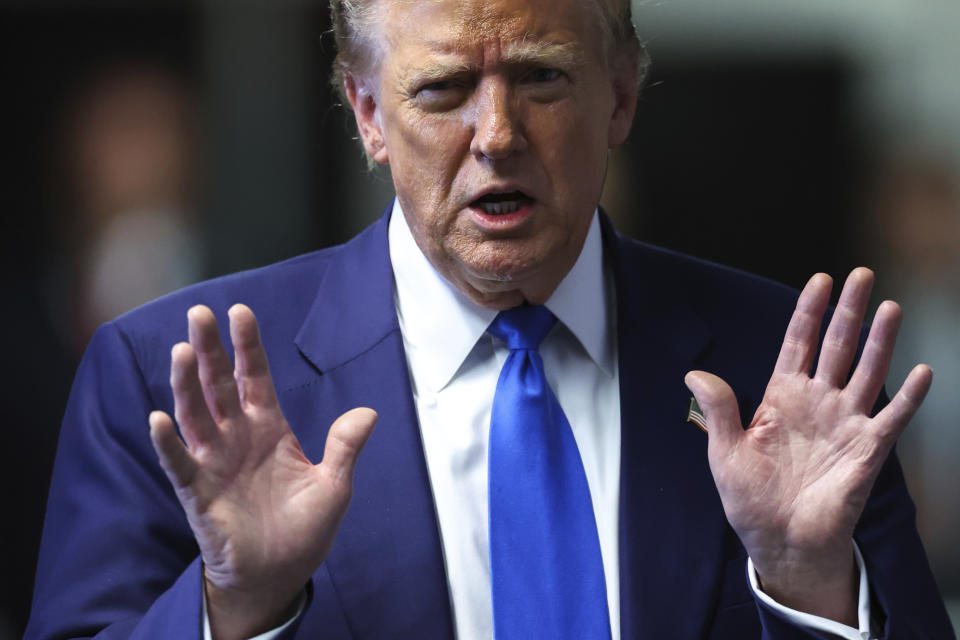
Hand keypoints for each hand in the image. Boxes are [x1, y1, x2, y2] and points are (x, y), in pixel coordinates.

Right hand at [148, 304, 376, 639]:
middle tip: (199, 313)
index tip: (240, 312)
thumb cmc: (303, 530)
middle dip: (209, 350)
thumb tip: (369, 412)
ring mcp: (214, 462)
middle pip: (219, 385)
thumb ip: (345, 448)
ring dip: (186, 384)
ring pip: (195, 414)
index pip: (255, 378)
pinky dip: (168, 442)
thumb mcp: (333, 487)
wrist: (277, 575)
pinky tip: (159, 418)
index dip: (248, 346)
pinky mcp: (197, 492)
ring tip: (181, 350)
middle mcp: (237, 437)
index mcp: (269, 428)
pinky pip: (179, 462)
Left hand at [685, 268, 931, 623]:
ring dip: (880, 341)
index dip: (808, 311)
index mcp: (781, 397)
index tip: (821, 279)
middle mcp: (817, 402)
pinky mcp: (867, 450)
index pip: (798, 342)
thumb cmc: (751, 497)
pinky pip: (892, 418)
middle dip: (849, 311)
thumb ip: (718, 410)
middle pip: (837, 346)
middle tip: (863, 274)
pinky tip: (921, 370)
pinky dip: (907, 396)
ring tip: (891, 307)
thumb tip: (693, 374)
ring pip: (867, 372)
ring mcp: (845, 423)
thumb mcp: (725, 451)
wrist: (779, 541)